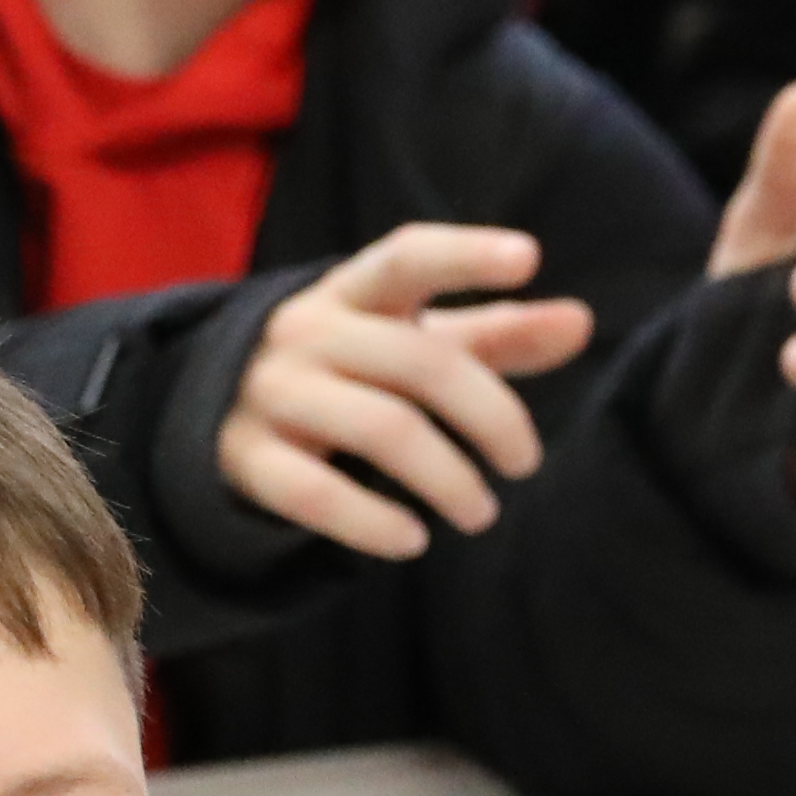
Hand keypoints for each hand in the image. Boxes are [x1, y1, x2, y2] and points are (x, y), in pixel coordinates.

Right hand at [223, 223, 595, 560]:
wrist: (215, 413)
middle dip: (492, 418)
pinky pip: (315, 493)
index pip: (408, 257)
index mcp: (354, 293)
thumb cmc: (351, 371)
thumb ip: (497, 336)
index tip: (530, 257)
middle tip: (526, 465)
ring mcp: (271, 392)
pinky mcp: (245, 457)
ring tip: (482, 513)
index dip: (466, 255)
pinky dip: (372, 522)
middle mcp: (308, 331)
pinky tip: (413, 541)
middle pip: (421, 363)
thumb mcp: (414, 344)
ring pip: (380, 429)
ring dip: (447, 478)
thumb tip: (580, 321)